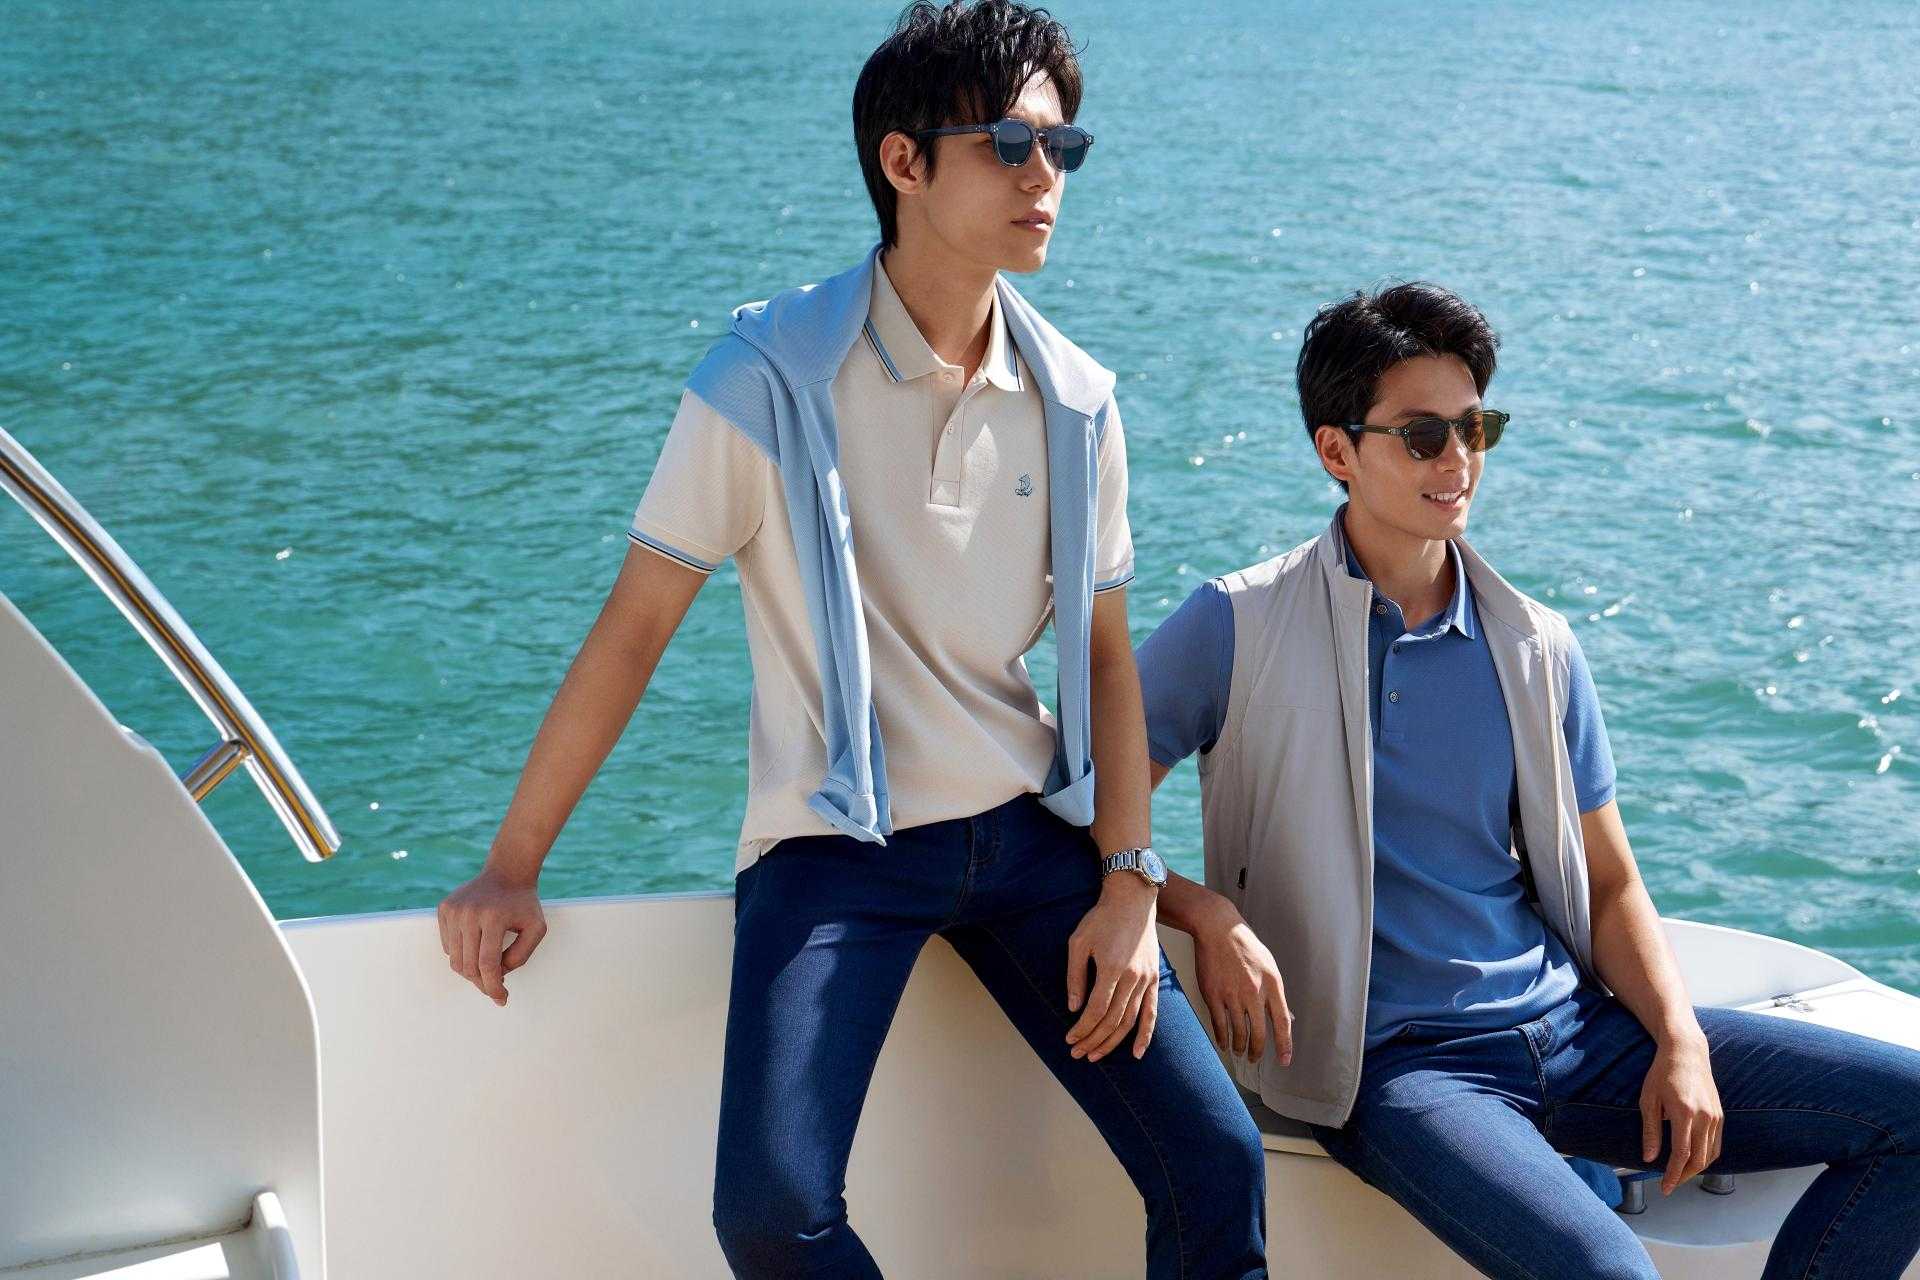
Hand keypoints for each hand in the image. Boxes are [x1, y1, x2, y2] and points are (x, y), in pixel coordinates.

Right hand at [437, 864, 547, 1006]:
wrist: (507, 873)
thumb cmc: (524, 903)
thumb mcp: (536, 928)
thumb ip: (521, 956)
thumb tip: (498, 974)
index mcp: (493, 917)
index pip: (487, 964)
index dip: (493, 987)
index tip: (501, 999)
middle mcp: (469, 913)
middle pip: (469, 966)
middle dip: (483, 983)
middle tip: (496, 987)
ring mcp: (453, 910)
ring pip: (456, 959)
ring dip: (471, 971)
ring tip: (488, 967)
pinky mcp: (444, 909)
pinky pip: (448, 945)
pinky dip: (462, 954)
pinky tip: (477, 946)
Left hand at [1065, 872, 1160, 1061]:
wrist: (1132, 899)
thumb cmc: (1101, 918)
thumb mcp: (1078, 942)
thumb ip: (1075, 977)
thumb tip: (1073, 1008)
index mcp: (1112, 968)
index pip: (1095, 1010)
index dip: (1082, 1029)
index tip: (1069, 1040)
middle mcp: (1132, 977)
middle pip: (1112, 1020)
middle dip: (1093, 1040)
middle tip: (1078, 1054)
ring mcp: (1146, 979)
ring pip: (1130, 1021)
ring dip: (1112, 1042)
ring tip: (1096, 1055)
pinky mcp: (1154, 979)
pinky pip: (1152, 1012)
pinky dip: (1145, 1034)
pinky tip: (1137, 1052)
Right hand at [1192, 898, 1292, 1064]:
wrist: (1218, 929)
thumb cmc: (1245, 946)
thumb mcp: (1269, 966)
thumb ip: (1277, 994)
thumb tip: (1287, 1017)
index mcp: (1272, 984)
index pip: (1282, 1022)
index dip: (1284, 1045)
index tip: (1284, 1061)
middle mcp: (1253, 992)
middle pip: (1258, 1033)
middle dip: (1257, 1052)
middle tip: (1254, 1059)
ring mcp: (1232, 994)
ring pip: (1238, 1033)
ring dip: (1239, 1047)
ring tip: (1239, 1052)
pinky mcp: (1213, 994)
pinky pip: (1219, 1024)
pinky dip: (1222, 1038)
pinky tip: (1223, 1043)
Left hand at [1641, 1028, 1721, 1194]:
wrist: (1687, 1052)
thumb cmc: (1662, 1073)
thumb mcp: (1648, 1099)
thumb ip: (1650, 1130)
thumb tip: (1649, 1158)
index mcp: (1685, 1113)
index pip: (1682, 1154)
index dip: (1673, 1175)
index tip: (1665, 1188)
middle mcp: (1705, 1117)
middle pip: (1700, 1160)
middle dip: (1684, 1176)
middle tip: (1669, 1183)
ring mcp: (1716, 1117)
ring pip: (1711, 1155)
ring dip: (1696, 1169)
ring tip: (1679, 1174)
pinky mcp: (1720, 1115)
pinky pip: (1716, 1144)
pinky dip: (1706, 1157)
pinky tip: (1692, 1159)